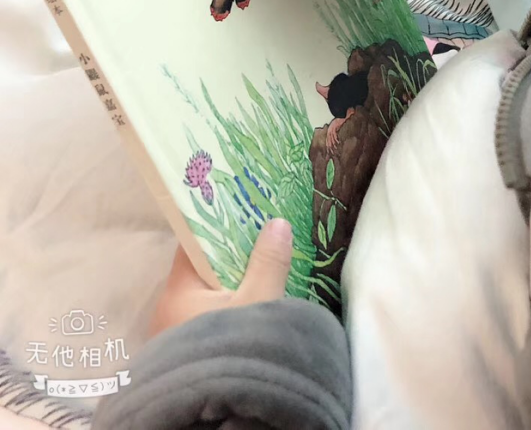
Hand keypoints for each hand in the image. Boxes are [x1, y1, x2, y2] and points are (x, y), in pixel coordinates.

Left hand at [148, 218, 291, 338]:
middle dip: (232, 251)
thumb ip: (268, 264)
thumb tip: (277, 222)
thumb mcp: (257, 304)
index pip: (193, 240)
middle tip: (265, 230)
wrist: (213, 416)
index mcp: (178, 287)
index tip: (243, 205)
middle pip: (202, 266)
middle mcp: (170, 306)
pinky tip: (256, 299)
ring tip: (266, 259)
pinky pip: (211, 315)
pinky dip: (232, 303)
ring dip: (234, 279)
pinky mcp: (189, 351)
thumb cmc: (230, 350)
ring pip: (208, 293)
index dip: (216, 221)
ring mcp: (177, 331)